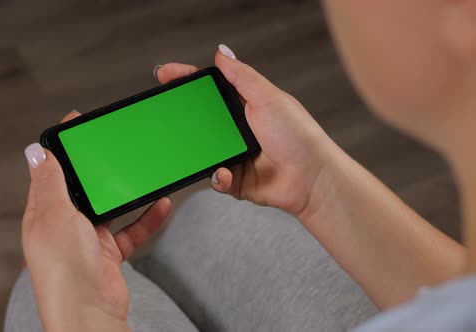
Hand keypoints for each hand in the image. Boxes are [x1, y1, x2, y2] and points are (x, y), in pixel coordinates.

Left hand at [21, 111, 171, 330]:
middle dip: (98, 166)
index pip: (50, 170)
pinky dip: (147, 217)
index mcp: (44, 213)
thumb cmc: (67, 270)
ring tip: (144, 173)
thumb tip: (35, 151)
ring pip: (110, 206)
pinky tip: (163, 204)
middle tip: (115, 144)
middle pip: (82, 186)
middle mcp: (64, 224)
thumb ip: (50, 183)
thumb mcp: (55, 217)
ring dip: (127, 191)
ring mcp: (87, 239)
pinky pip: (131, 229)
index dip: (63, 146)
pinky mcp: (109, 253)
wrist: (90, 314)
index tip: (79, 122)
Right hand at [156, 46, 338, 217]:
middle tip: (164, 115)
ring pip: (202, 151)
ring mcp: (234, 154)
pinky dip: (218, 176)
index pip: (209, 88)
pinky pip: (215, 177)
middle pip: (200, 119)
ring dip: (199, 151)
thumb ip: (242, 76)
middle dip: (182, 119)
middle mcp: (237, 129)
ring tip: (202, 150)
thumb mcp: (268, 98)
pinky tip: (226, 173)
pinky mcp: (236, 179)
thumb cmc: (298, 136)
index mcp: (245, 105)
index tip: (165, 75)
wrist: (311, 179)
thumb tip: (222, 53)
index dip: (186, 80)